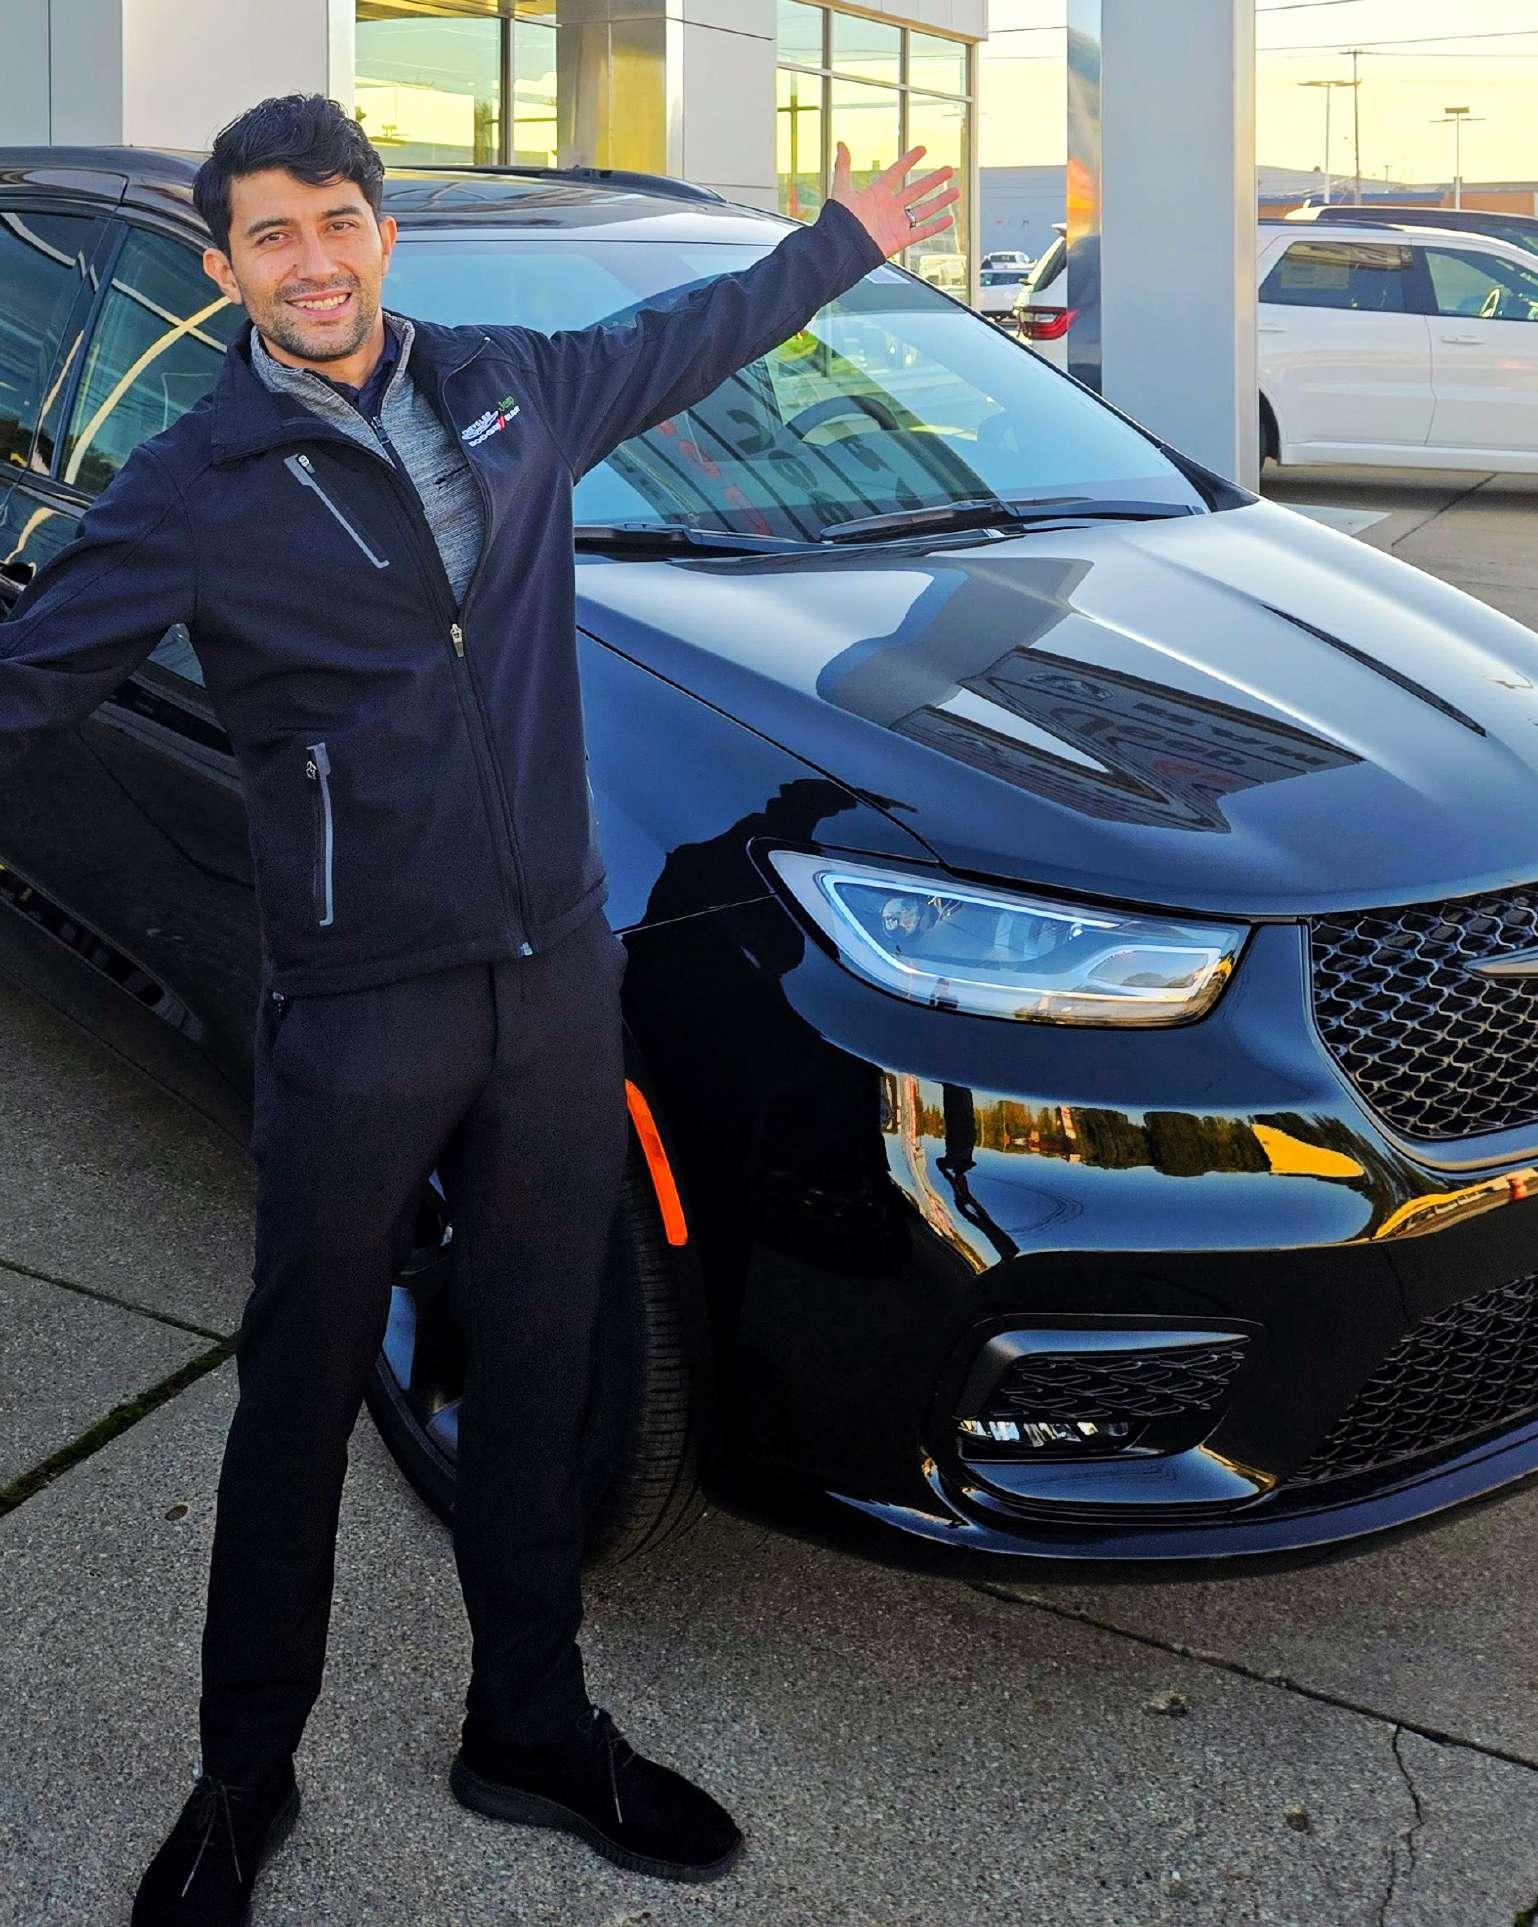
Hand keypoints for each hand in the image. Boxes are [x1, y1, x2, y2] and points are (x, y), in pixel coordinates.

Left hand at [829, 142, 958, 259]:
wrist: (843, 247)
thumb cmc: (840, 221)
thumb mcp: (842, 189)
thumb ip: (843, 167)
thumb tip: (841, 145)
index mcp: (877, 194)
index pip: (897, 172)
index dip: (909, 160)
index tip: (922, 150)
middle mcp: (889, 207)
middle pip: (917, 189)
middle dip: (933, 180)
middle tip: (948, 171)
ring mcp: (896, 223)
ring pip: (924, 209)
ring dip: (940, 201)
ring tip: (955, 192)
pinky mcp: (900, 239)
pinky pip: (922, 232)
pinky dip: (936, 226)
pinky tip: (948, 219)